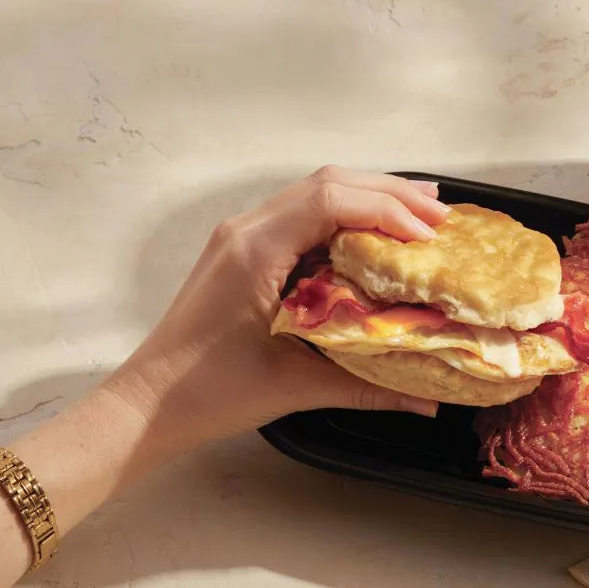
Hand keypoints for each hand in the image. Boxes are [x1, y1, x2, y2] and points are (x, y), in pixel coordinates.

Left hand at [106, 166, 450, 455]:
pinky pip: (301, 214)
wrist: (146, 404)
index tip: (428, 239)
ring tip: (421, 214)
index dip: (387, 210)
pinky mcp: (242, 250)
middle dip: (390, 193)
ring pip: (315, 192)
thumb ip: (368, 389)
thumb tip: (429, 402)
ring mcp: (241, 236)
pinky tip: (375, 233)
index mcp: (254, 251)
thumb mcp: (295, 388)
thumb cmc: (208, 393)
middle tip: (442, 216)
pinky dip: (345, 215)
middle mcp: (246, 230)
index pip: (331, 200)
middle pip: (328, 182)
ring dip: (369, 197)